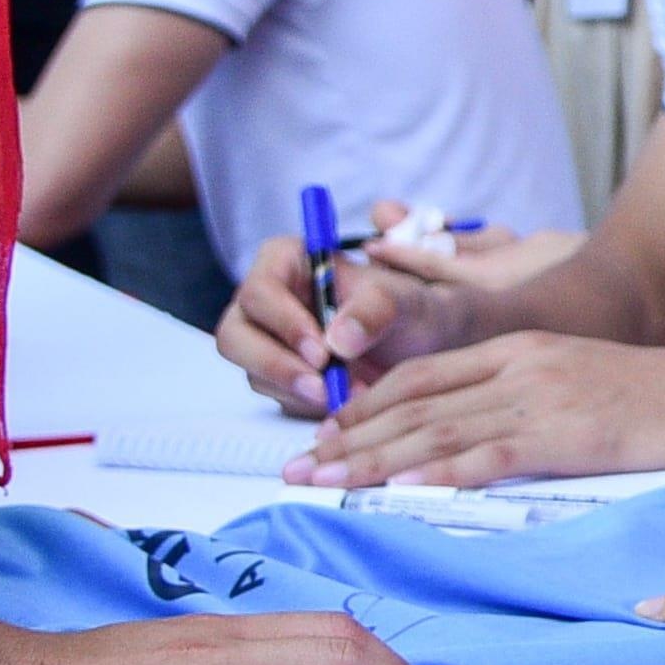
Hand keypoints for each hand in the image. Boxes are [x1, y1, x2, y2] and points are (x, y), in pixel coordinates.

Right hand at [221, 222, 469, 409]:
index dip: (284, 323)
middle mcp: (270, 298)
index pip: (260, 290)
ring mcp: (269, 337)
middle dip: (277, 365)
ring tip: (344, 396)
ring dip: (296, 389)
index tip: (322, 352)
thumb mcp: (405, 301)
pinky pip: (275, 393)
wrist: (428, 343)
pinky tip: (342, 402)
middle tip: (322, 387)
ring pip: (252, 369)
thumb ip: (374, 309)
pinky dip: (306, 403)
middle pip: (236, 334)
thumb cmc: (414, 307)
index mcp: (289, 261)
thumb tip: (338, 340)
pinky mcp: (279, 372)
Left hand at [291, 332, 664, 489]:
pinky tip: (397, 489)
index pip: (422, 376)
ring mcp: (539, 398)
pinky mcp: (563, 435)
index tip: (327, 437)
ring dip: (373, 460)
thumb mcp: (571, 379)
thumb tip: (464, 439)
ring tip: (325, 482)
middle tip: (300, 467)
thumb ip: (518, 396)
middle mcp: (518, 366)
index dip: (366, 408)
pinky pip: (486, 457)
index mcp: (516, 348)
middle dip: (350, 437)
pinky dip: (437, 475)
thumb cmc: (649, 399)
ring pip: (437, 430)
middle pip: (415, 402)